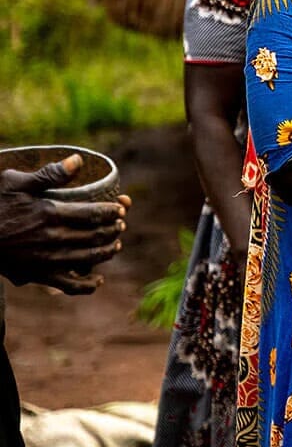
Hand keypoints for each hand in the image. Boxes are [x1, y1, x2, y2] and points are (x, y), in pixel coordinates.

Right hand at [0, 155, 130, 294]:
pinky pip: (68, 286)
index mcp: (50, 213)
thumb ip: (49, 174)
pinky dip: (87, 285)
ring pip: (89, 259)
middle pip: (96, 236)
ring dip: (107, 251)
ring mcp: (46, 260)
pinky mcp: (37, 276)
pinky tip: (97, 280)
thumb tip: (79, 161)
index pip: (95, 213)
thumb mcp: (15, 182)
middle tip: (121, 224)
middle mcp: (52, 238)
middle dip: (114, 230)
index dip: (113, 211)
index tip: (121, 207)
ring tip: (115, 244)